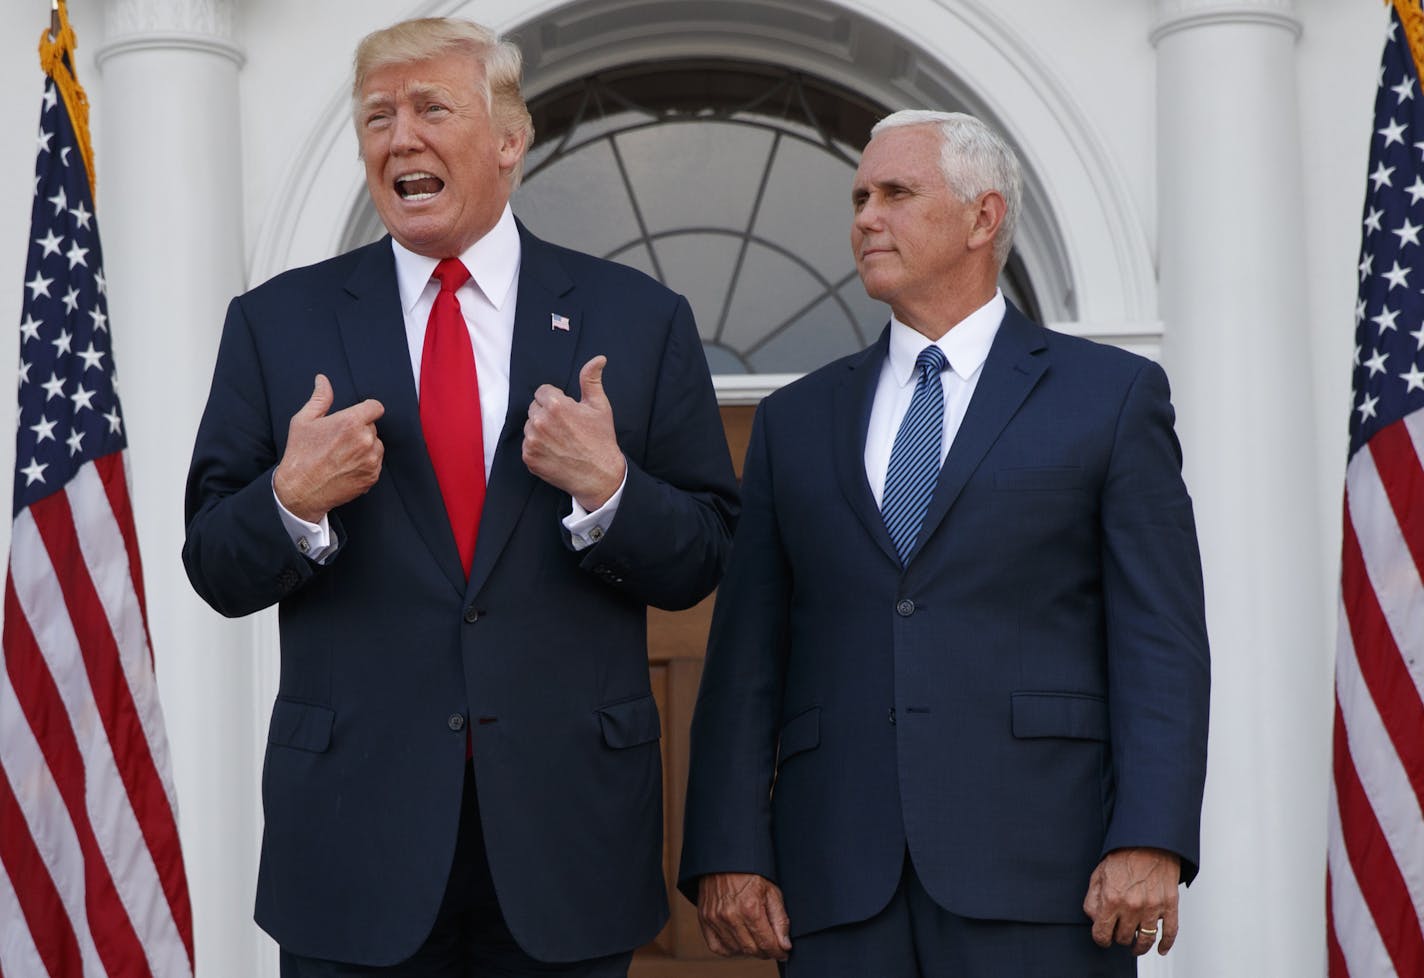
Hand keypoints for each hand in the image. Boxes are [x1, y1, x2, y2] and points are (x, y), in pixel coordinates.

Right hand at [273, 374, 384, 521]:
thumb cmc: (300, 454)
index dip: (366, 410)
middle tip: (339, 440)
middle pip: (373, 426)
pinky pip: (376, 463)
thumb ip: (320, 398)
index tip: (358, 415)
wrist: (300, 490)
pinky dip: (365, 464)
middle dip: (360, 430)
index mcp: (350, 422)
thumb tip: (322, 379)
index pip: (375, 407)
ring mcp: (371, 460)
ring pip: (376, 445)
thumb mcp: (304, 421)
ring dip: (365, 447)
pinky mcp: (372, 476)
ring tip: (342, 454)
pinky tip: (346, 467)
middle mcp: (365, 440)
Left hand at [522, 356, 625, 509]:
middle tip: (566, 427)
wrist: (599, 475)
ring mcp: (532, 441)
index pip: (543, 392)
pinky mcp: (528, 457)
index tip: (568, 412)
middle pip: (534, 408)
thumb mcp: (599, 406)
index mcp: (555, 405)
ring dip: (541, 430)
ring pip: (530, 426)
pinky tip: (555, 451)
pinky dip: (538, 447)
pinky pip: (527, 445)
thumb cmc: (601, 439)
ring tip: (561, 440)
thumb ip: (591, 379)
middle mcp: (539, 422)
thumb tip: (598, 359)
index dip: (556, 400)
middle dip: (547, 414)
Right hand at [696, 872, 791, 960]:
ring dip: (749, 950)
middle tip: (771, 946)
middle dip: (765, 952)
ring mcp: (715, 919)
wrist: (725, 859)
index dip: (778, 952)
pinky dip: (730, 949)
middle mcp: (731, 916)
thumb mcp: (772, 891)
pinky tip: (739, 941)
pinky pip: (717, 947)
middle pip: (752, 950)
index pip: (767, 943)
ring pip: (736, 950)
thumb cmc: (751, 873)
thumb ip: (780, 920)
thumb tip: (785, 946)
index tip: (783, 952)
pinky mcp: (705, 919)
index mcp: (750, 908)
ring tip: (756, 940)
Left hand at [1083, 847, 1181, 955]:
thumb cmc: (1123, 855)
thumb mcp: (1098, 874)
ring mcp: (1153, 907)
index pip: (1102, 934)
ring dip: (1139, 947)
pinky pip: (1170, 933)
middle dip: (1118, 938)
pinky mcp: (1169, 905)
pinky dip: (1165, 944)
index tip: (1103, 938)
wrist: (1149, 842)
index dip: (1101, 939)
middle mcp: (1132, 906)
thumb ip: (1092, 899)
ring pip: (1145, 940)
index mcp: (1112, 899)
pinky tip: (1160, 948)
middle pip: (1123, 938)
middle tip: (1118, 933)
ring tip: (1135, 947)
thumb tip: (1094, 919)